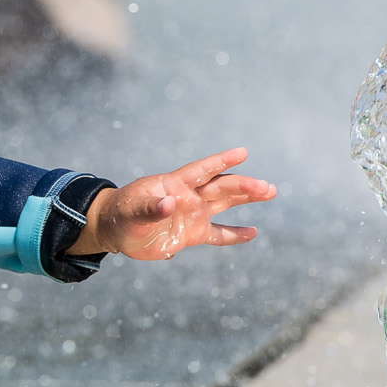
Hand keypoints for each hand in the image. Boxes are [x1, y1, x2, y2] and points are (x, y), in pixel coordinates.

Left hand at [66, 148, 276, 259]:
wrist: (116, 230)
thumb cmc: (121, 214)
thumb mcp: (131, 211)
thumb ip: (149, 207)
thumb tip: (169, 204)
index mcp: (175, 184)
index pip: (202, 170)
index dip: (221, 161)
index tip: (242, 152)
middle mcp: (189, 196)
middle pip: (221, 187)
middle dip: (243, 186)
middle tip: (267, 187)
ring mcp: (193, 214)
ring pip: (225, 203)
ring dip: (246, 198)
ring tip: (270, 191)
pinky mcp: (192, 234)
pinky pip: (218, 234)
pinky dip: (235, 234)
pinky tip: (253, 232)